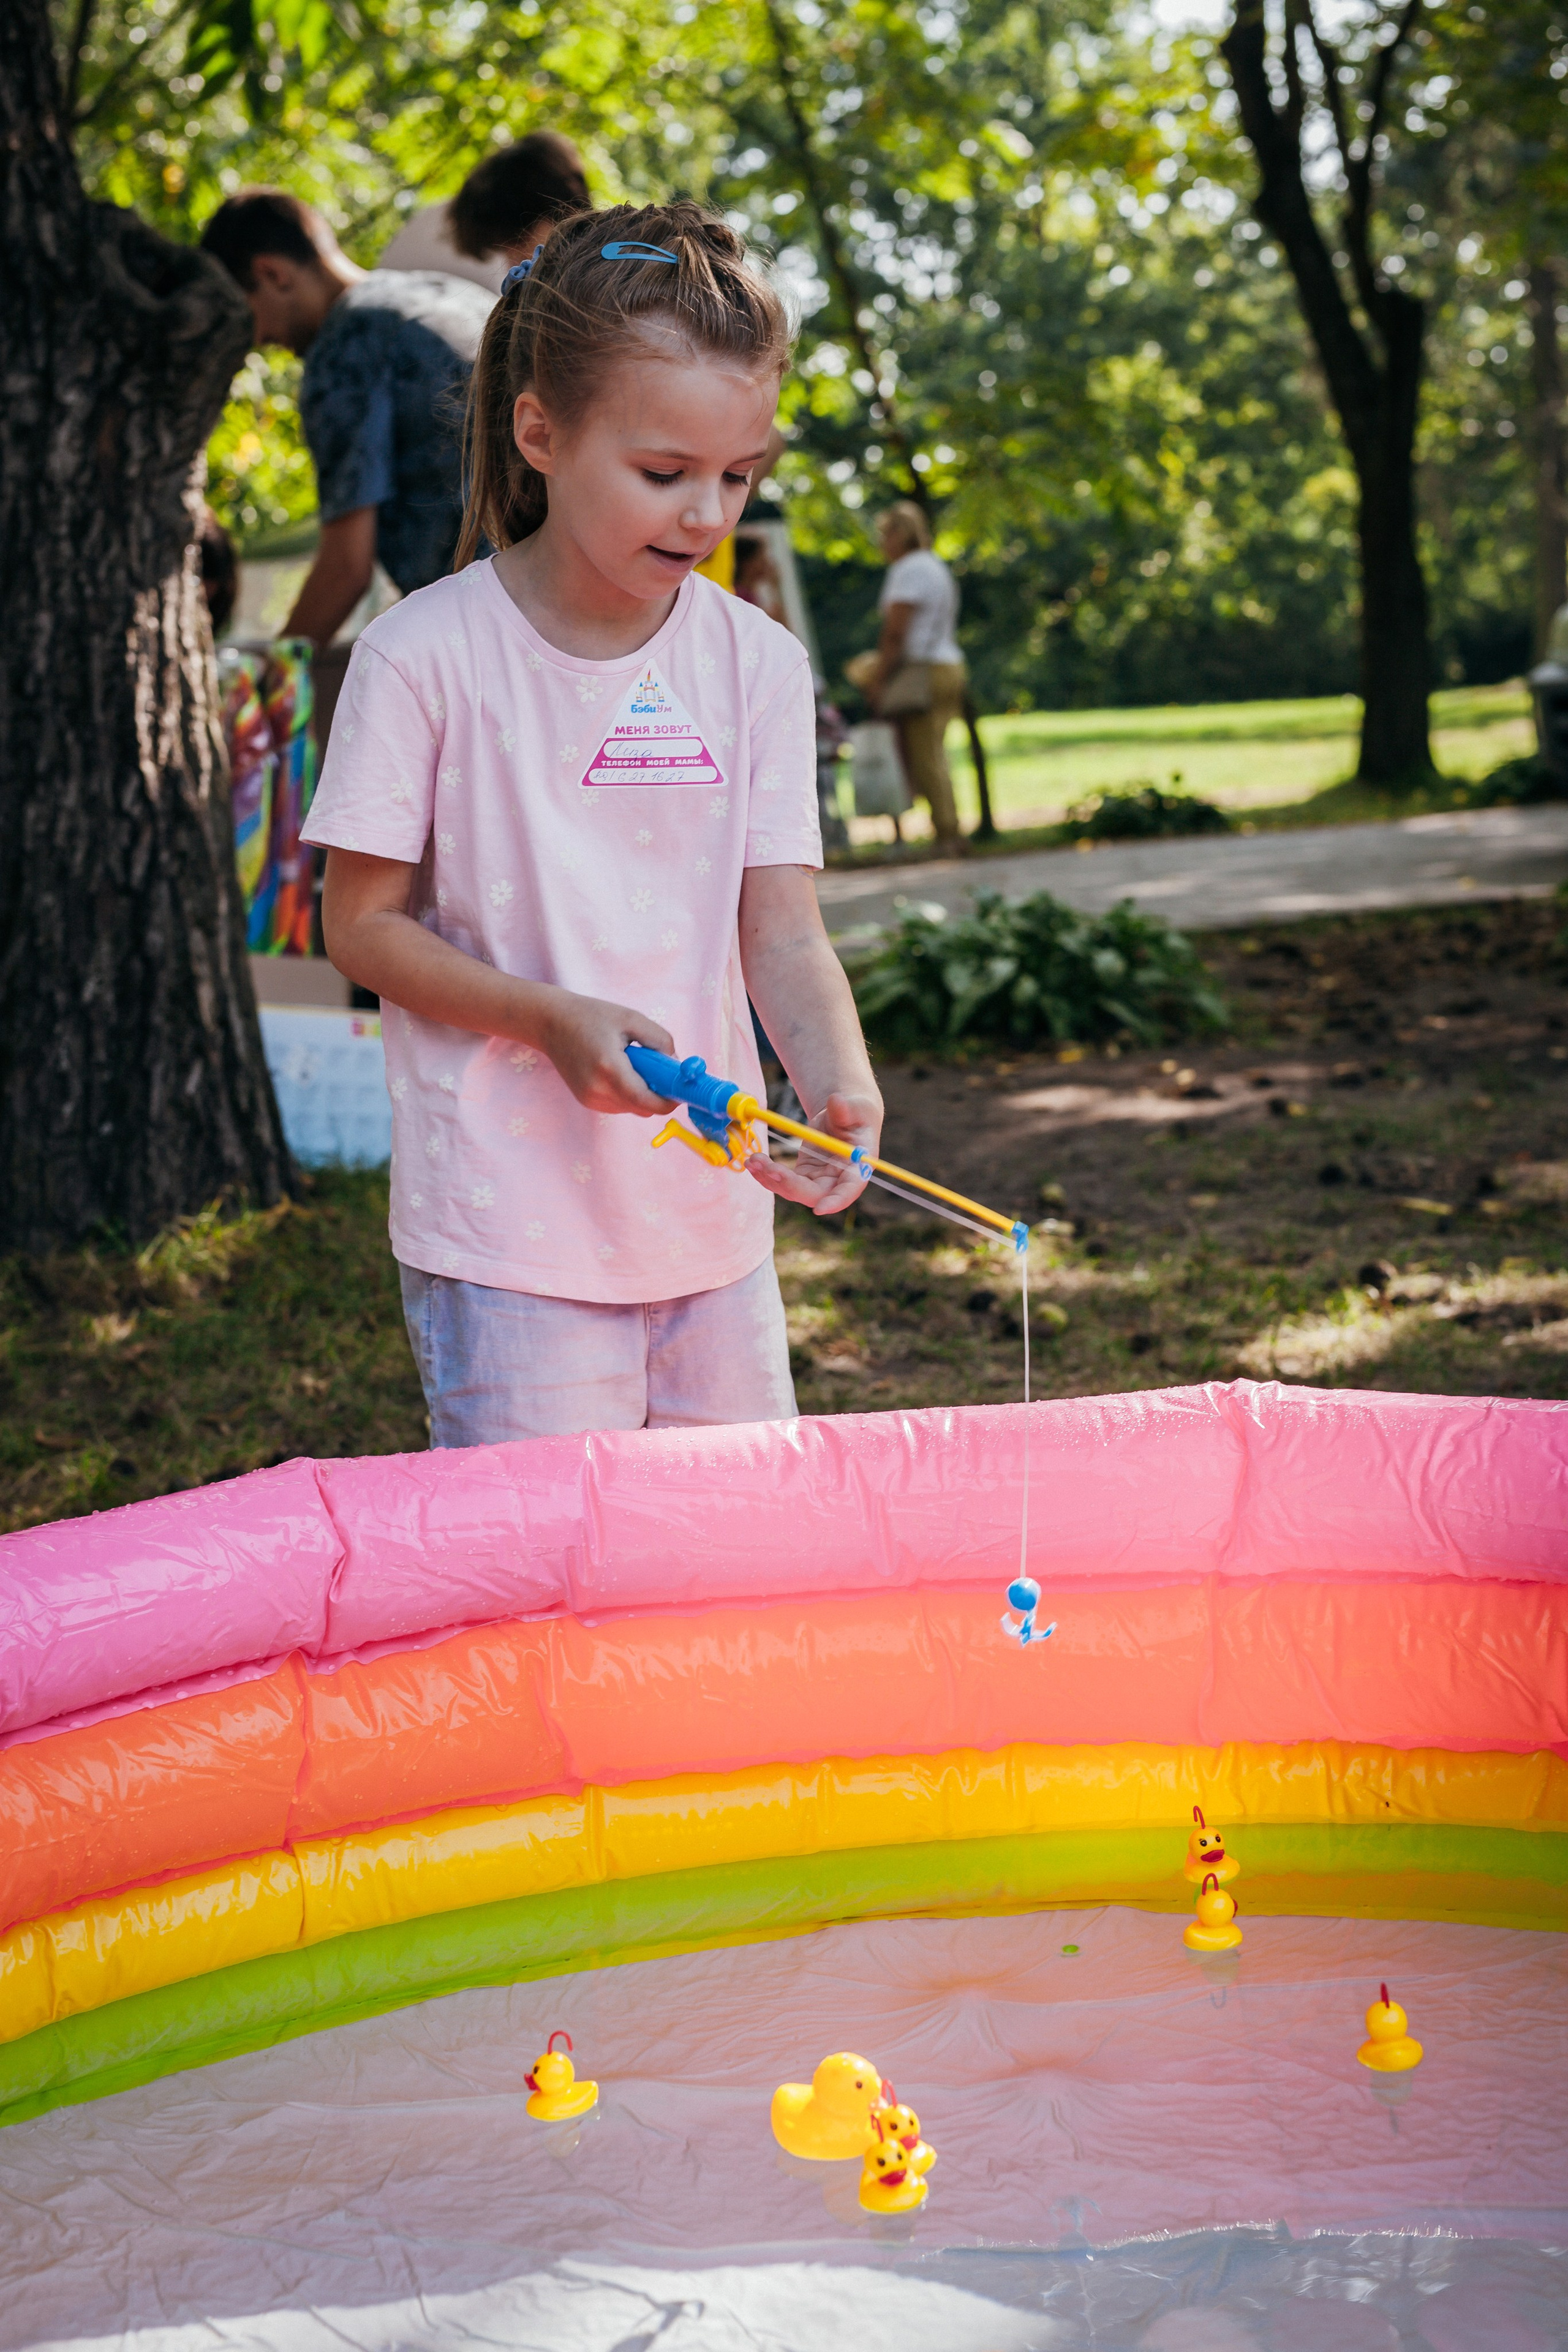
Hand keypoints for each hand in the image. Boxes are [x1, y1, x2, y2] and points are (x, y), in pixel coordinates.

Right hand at [535, 992, 674, 1114]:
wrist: (551, 1023)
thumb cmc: (591, 1016)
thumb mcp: (631, 1018)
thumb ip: (659, 1040)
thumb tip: (676, 1063)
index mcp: (609, 1069)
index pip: (647, 1101)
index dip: (668, 1101)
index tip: (680, 1090)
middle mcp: (598, 1090)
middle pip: (642, 1108)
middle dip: (657, 1093)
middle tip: (657, 1068)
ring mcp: (590, 1099)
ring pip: (632, 1108)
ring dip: (641, 1093)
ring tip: (631, 1064)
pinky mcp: (586, 1101)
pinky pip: (619, 1105)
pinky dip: (627, 1093)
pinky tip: (618, 1070)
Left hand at [747, 1088, 881, 1216]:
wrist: (843, 1115)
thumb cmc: (855, 1113)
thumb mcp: (856, 1108)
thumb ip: (846, 1108)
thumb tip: (836, 1101)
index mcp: (857, 1168)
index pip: (849, 1190)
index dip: (836, 1201)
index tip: (819, 1209)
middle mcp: (837, 1181)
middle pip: (814, 1195)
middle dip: (790, 1185)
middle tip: (770, 1168)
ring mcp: (818, 1180)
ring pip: (793, 1190)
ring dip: (771, 1179)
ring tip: (754, 1160)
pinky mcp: (803, 1175)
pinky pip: (782, 1180)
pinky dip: (766, 1173)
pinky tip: (753, 1161)